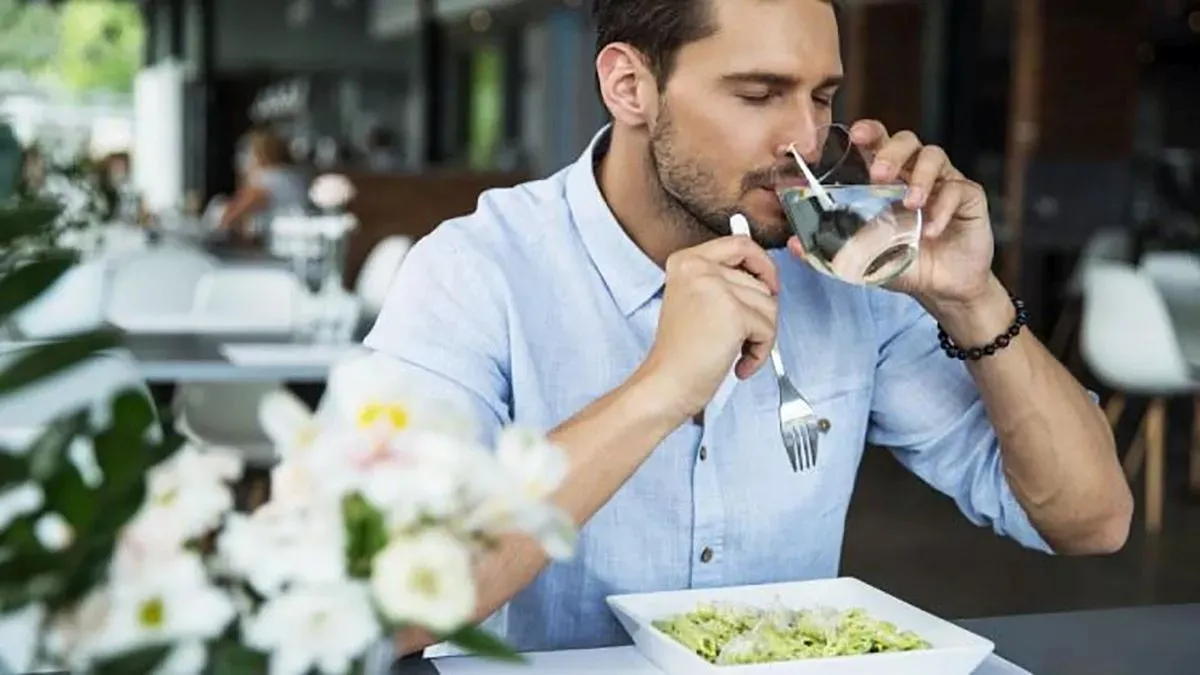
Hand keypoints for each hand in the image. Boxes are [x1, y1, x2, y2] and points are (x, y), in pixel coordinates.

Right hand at [638, 236, 779, 419]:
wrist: (667, 383)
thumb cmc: (680, 353)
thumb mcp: (695, 301)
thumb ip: (723, 282)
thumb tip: (766, 277)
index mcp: (686, 261)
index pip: (740, 244)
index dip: (762, 264)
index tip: (768, 284)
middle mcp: (699, 267)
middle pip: (759, 281)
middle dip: (759, 315)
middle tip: (741, 337)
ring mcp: (716, 287)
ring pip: (769, 305)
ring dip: (759, 336)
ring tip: (735, 352)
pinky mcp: (733, 312)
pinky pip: (768, 328)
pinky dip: (759, 352)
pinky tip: (738, 363)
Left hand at [789, 120, 996, 308]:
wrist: (943, 288)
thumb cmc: (902, 263)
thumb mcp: (863, 259)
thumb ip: (831, 250)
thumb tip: (793, 244)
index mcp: (888, 180)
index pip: (876, 144)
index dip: (866, 133)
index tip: (852, 135)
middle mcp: (914, 173)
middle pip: (906, 140)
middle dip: (891, 151)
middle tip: (879, 174)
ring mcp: (943, 182)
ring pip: (934, 156)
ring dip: (920, 177)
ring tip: (909, 205)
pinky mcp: (969, 197)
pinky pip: (959, 189)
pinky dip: (942, 207)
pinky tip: (931, 230)